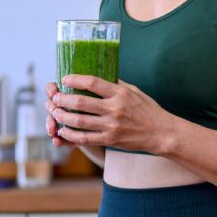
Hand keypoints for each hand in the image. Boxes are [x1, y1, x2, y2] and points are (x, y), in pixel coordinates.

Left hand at [45, 75, 175, 153]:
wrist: (161, 133)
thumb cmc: (148, 110)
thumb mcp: (134, 91)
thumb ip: (115, 85)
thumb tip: (97, 75)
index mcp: (120, 93)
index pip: (92, 82)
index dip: (75, 79)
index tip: (65, 78)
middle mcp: (115, 109)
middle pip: (81, 102)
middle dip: (63, 99)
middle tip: (54, 97)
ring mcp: (112, 126)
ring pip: (80, 121)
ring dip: (63, 117)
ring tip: (54, 113)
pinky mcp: (110, 140)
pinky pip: (85, 138)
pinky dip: (71, 135)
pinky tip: (63, 131)